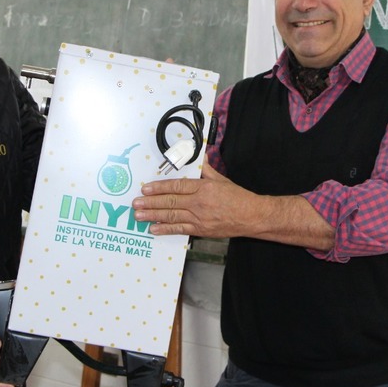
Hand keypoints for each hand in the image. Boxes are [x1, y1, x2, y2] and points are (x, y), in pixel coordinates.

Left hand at [133, 164, 250, 237]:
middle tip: (135, 203)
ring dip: (153, 216)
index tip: (145, 188)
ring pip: (171, 216)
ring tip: (138, 216)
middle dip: (150, 202)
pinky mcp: (201, 230)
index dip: (158, 187)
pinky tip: (154, 228)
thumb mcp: (221, 179)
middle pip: (170, 201)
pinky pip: (180, 229)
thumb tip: (200, 156)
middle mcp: (199, 203)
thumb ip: (206, 169)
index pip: (176, 186)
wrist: (252, 216)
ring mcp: (199, 218)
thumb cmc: (238, 198)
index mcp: (204, 187)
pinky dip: (165, 229)